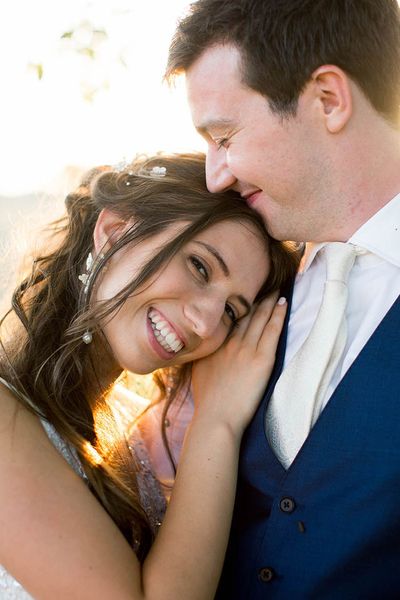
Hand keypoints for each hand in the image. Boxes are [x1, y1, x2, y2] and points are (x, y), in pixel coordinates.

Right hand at [191, 294, 286, 435]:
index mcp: (214, 344)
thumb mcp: (197, 370)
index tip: (242, 290)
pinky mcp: (262, 359)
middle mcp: (229, 341)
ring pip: (260, 317)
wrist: (216, 417)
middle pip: (244, 312)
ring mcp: (246, 349)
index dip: (236, 302)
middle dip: (254, 295)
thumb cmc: (207, 400)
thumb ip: (202, 353)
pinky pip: (272, 331)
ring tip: (276, 286)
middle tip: (263, 279)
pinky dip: (278, 315)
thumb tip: (202, 344)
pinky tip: (284, 303)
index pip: (228, 317)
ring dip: (269, 300)